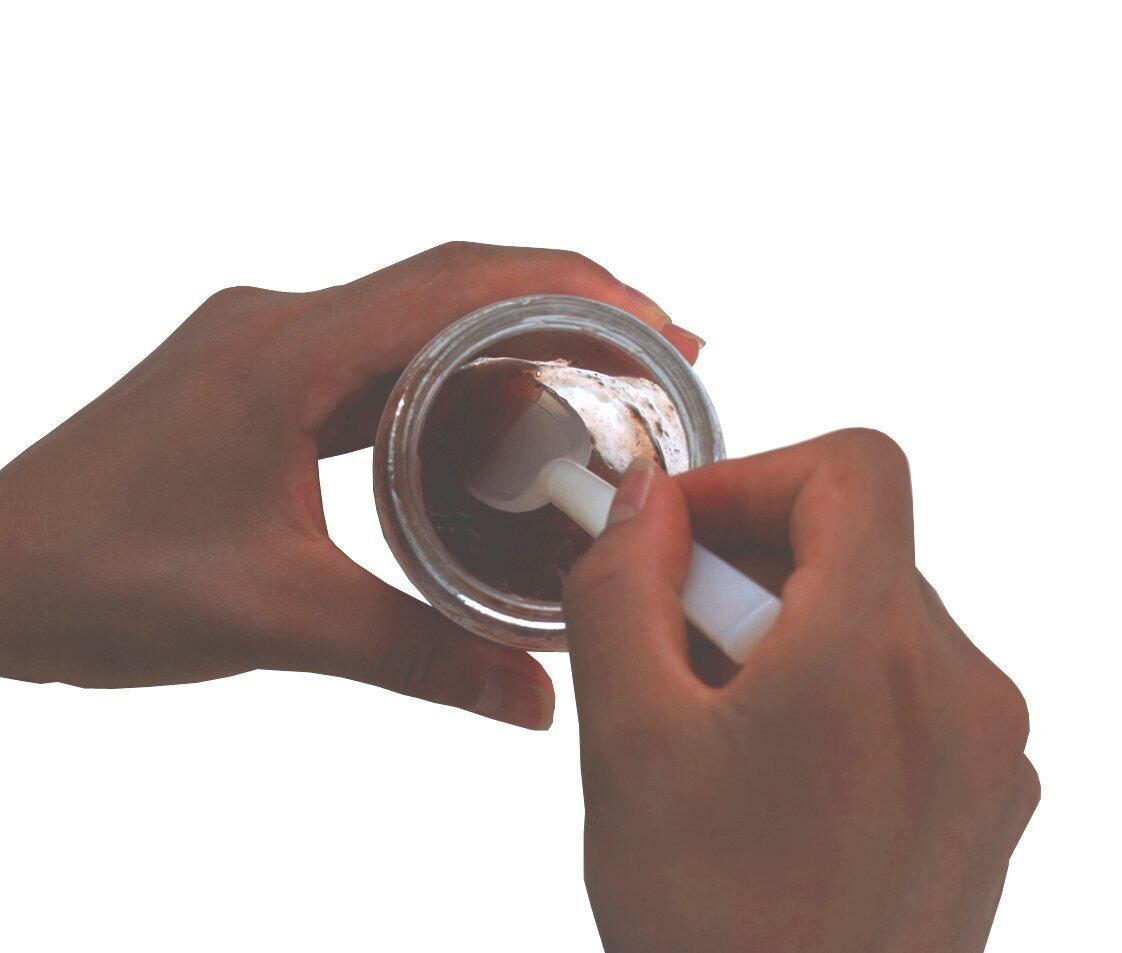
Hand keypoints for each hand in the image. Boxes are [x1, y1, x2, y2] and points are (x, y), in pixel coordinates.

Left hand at [0, 242, 701, 728]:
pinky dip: (452, 386)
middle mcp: (279, 323)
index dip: (576, 291)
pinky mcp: (261, 383)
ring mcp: (268, 348)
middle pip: (453, 287)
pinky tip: (492, 434)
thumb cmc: (94, 580)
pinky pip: (379, 363)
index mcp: (284, 351)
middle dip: (567, 314)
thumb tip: (534, 697)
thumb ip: (418, 655)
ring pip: (418, 324)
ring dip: (510, 352)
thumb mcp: (277, 619)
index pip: (458, 283)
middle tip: (659, 364)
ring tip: (594, 404)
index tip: (660, 323)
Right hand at [563, 431, 1037, 949]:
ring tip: (715, 721)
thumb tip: (642, 501)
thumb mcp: (626, 737)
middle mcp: (963, 687)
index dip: (753, 476)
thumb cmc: (714, 929)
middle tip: (671, 638)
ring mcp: (987, 747)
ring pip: (877, 617)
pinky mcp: (986, 792)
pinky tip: (771, 767)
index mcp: (879, 652)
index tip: (681, 531)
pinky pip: (909, 688)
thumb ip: (621, 587)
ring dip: (787, 632)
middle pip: (857, 546)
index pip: (852, 468)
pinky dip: (834, 687)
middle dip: (748, 567)